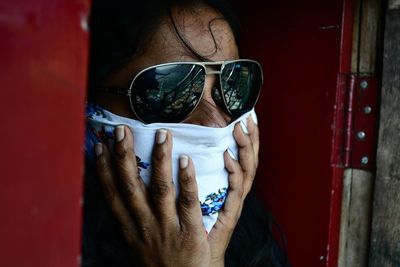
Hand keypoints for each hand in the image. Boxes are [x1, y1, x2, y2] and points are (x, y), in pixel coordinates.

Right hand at [93, 116, 258, 266]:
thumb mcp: (139, 249)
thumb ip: (134, 225)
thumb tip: (126, 200)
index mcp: (130, 231)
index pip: (112, 195)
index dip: (103, 170)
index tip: (98, 147)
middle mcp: (144, 227)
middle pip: (130, 187)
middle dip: (124, 156)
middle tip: (122, 130)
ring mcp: (167, 230)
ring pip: (160, 189)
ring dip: (159, 159)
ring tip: (162, 134)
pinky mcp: (190, 234)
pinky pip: (187, 203)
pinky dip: (186, 181)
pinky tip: (186, 160)